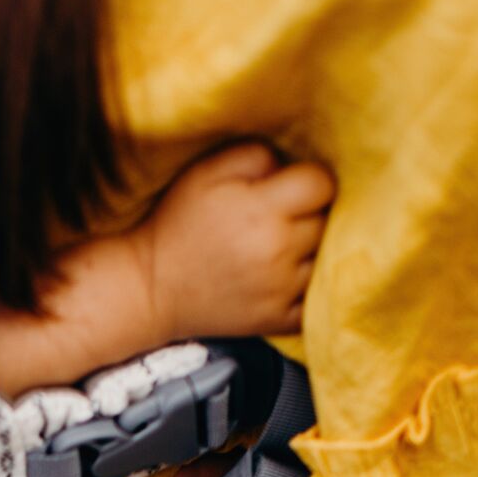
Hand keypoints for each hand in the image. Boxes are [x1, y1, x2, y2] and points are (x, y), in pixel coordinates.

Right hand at [142, 140, 334, 341]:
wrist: (150, 287)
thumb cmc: (178, 224)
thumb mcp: (207, 171)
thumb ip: (257, 156)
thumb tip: (291, 166)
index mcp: (263, 210)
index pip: (323, 184)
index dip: (310, 180)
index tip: (290, 186)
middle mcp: (278, 251)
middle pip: (327, 221)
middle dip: (310, 213)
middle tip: (283, 217)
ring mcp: (281, 290)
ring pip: (326, 259)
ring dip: (311, 250)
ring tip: (285, 247)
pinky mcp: (277, 320)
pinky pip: (317, 301)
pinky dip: (311, 289)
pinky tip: (290, 278)